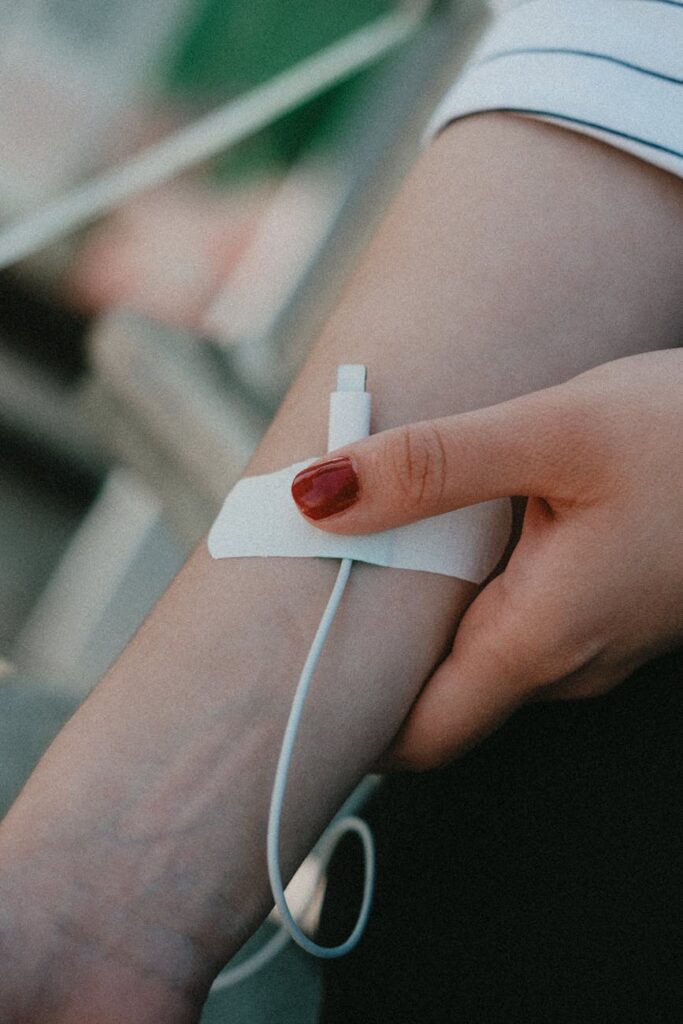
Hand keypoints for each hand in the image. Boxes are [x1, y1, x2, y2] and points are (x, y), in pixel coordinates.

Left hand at [292, 350, 682, 768]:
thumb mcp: (552, 432)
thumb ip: (430, 469)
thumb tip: (315, 495)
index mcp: (540, 640)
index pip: (419, 739)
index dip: (347, 724)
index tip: (285, 682)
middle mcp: (564, 661)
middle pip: (437, 696)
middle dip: (368, 650)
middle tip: (309, 581)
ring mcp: (588, 640)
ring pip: (475, 653)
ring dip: (418, 609)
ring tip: (366, 537)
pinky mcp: (601, 606)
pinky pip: (512, 617)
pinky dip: (466, 583)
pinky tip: (449, 524)